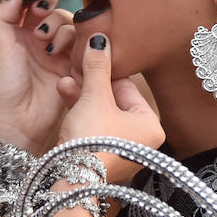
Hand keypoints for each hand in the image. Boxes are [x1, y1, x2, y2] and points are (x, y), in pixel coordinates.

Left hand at [0, 0, 75, 152]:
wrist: (17, 125)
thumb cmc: (1, 89)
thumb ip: (0, 16)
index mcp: (12, 35)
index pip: (24, 4)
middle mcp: (33, 41)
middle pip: (48, 9)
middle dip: (46, 6)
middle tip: (41, 14)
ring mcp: (53, 53)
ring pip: (66, 23)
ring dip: (57, 27)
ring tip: (46, 46)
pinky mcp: (70, 66)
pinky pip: (80, 43)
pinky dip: (72, 42)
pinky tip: (58, 54)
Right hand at [56, 33, 163, 183]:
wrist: (73, 178)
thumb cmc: (92, 139)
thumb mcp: (95, 96)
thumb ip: (98, 66)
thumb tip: (99, 37)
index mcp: (152, 126)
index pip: (128, 88)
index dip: (106, 70)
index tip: (91, 55)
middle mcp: (141, 140)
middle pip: (113, 100)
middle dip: (90, 84)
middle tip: (75, 67)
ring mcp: (120, 151)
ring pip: (100, 113)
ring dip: (81, 96)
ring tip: (65, 81)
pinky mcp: (100, 157)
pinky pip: (92, 128)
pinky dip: (80, 113)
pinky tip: (64, 95)